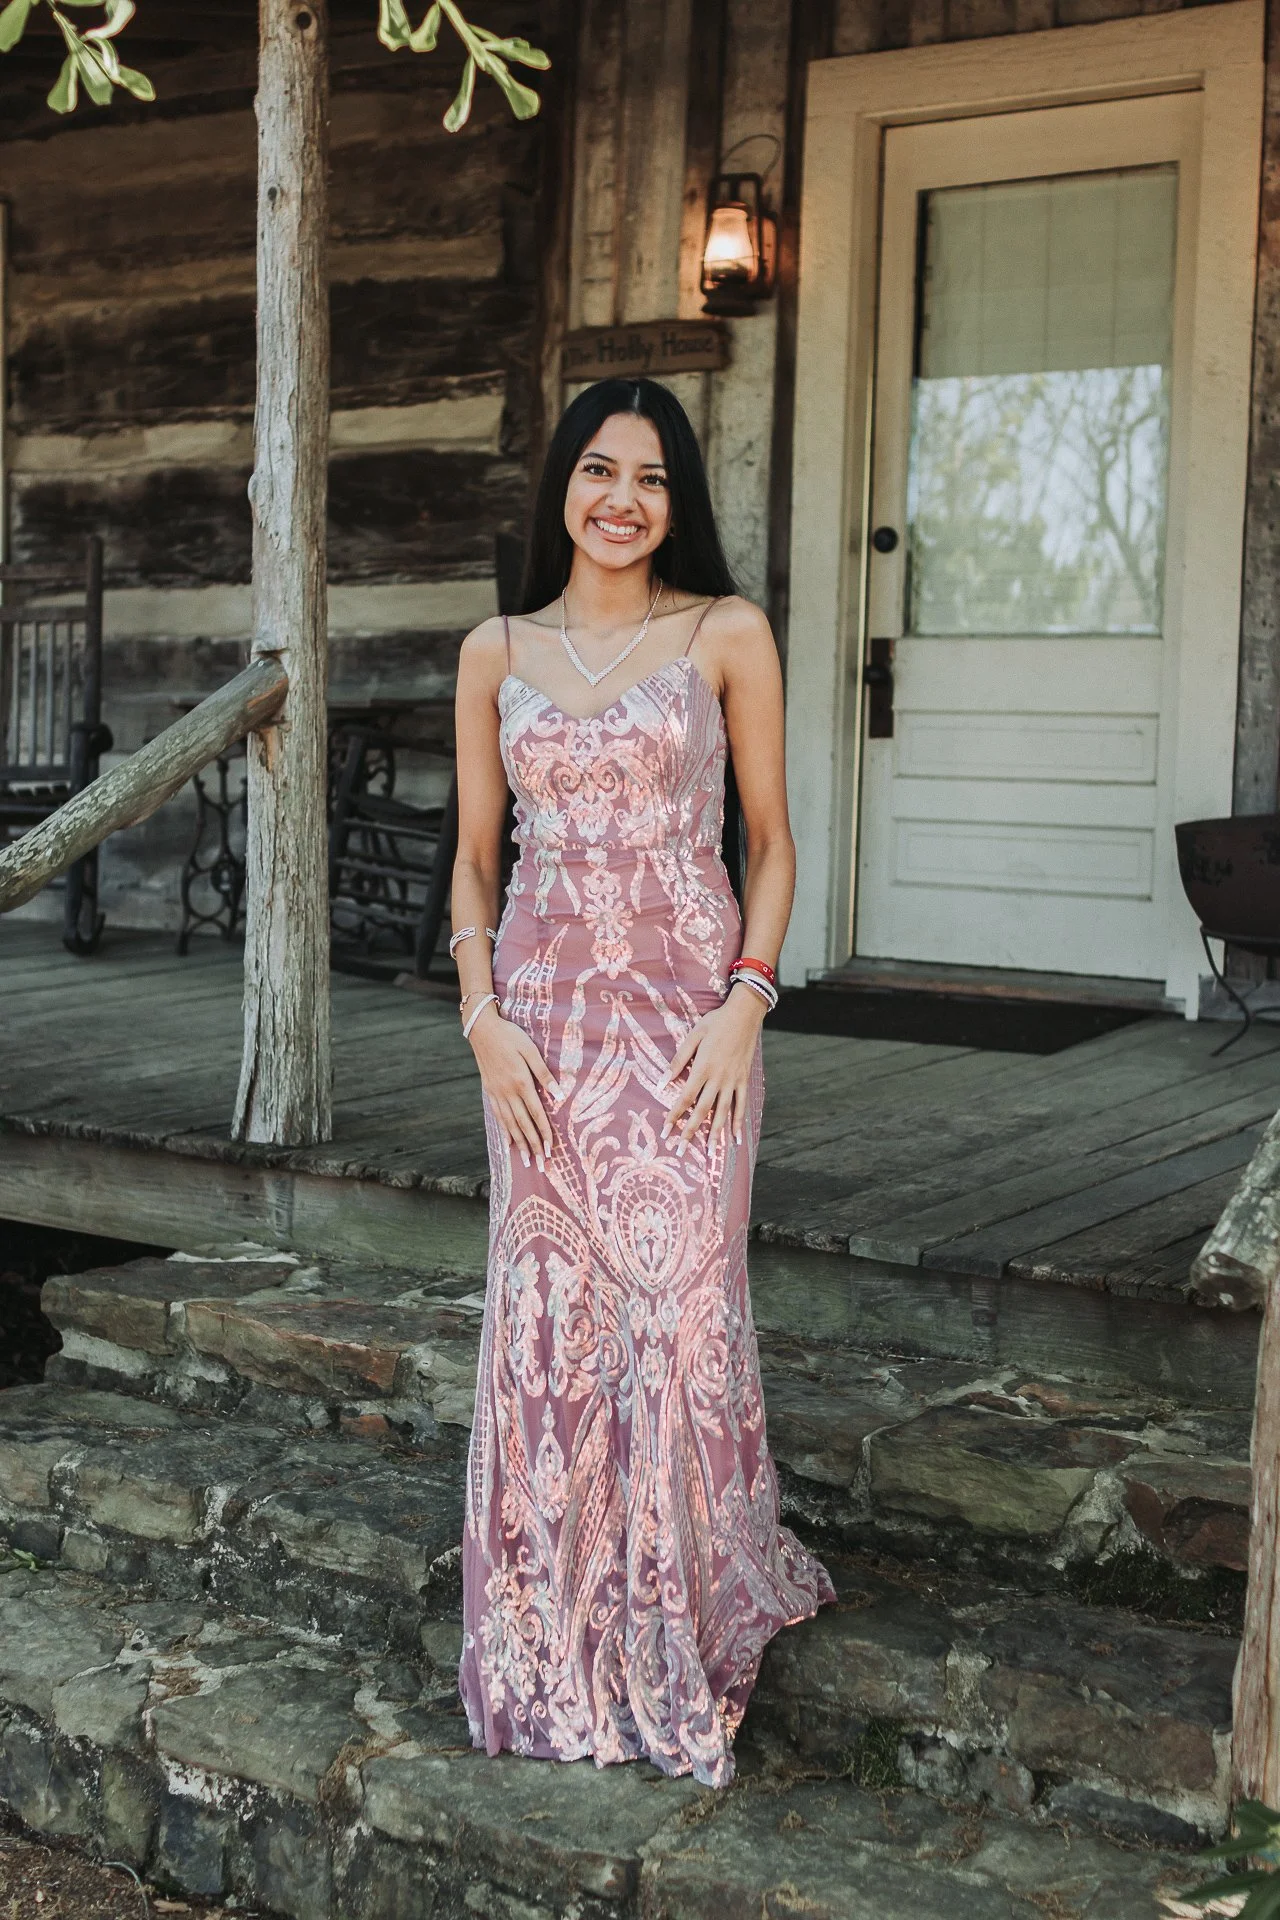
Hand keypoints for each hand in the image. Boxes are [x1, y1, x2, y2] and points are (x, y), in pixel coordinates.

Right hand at [467, 1003, 557, 1166]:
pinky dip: (505, 1131)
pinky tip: (509, 1142)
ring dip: (519, 1144)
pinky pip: (498, 1116)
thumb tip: (558, 1094)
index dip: (544, 1133)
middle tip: (540, 1165)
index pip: (536, 1114)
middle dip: (533, 1146)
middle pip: (523, 1125)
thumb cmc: (510, 1035)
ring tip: (526, 1160)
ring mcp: (497, 1093)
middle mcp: (508, 1092)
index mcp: (521, 1082)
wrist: (482, 1029)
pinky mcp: (490, 1091)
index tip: (550, 1150)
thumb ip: (544, 1073)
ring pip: (510, 1124)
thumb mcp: (530, 1049)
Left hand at [659, 985, 763, 1150]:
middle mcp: (718, 1078)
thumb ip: (678, 1060)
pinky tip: (736, 1138)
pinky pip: (741, 1105)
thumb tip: (662, 1082)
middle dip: (690, 1132)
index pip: (685, 1098)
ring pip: (722, 1112)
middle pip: (702, 1111)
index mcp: (702, 1067)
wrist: (744, 1014)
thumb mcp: (693, 1036)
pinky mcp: (744, 1080)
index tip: (665, 1131)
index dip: (674, 1116)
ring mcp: (733, 1080)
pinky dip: (738, 1122)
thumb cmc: (715, 1022)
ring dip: (715, 1133)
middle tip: (681, 1151)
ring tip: (710, 1152)